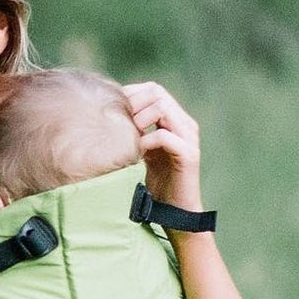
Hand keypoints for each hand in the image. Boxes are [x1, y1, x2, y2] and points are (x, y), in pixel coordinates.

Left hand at [123, 81, 202, 211]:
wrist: (175, 210)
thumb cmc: (157, 181)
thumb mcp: (143, 150)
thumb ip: (136, 132)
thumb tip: (110, 117)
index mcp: (175, 119)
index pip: (153, 89)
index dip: (131, 94)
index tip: (112, 110)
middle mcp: (185, 123)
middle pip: (157, 92)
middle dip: (132, 104)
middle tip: (118, 123)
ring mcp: (189, 137)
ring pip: (162, 108)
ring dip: (138, 119)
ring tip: (128, 136)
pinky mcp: (188, 155)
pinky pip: (164, 136)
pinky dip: (146, 141)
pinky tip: (137, 153)